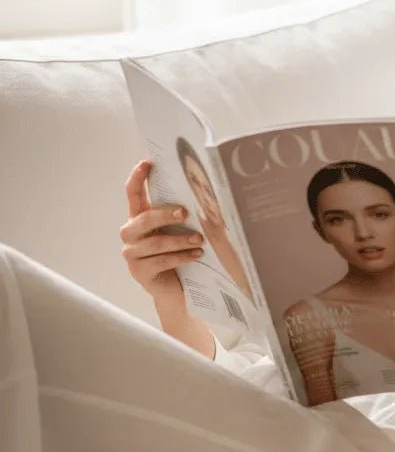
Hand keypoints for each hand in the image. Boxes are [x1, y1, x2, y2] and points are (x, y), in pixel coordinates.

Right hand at [119, 159, 203, 306]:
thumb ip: (181, 215)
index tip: (147, 162)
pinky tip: (197, 255)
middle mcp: (131, 234)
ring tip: (200, 240)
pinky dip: (181, 257)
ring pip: (155, 243)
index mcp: (139, 218)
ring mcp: (132, 254)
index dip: (137, 177)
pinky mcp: (139, 272)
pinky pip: (161, 261)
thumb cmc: (178, 253)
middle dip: (165, 214)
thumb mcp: (178, 231)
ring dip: (180, 240)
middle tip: (185, 212)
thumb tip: (206, 196)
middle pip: (144, 218)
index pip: (133, 194)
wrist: (176, 288)